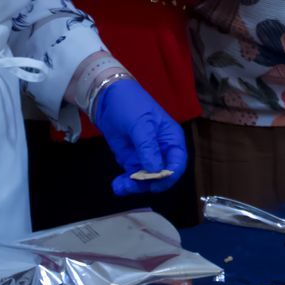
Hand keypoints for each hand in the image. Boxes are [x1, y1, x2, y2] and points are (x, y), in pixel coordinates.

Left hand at [92, 78, 187, 196]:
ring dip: (134, 186)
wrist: (106, 98)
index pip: (178, 163)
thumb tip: (155, 170)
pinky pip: (132, 178)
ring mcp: (146, 157)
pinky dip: (125, 184)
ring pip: (146, 180)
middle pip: (162, 176)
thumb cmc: (130, 104)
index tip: (154, 182)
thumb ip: (148, 147)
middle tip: (131, 183)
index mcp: (171, 139)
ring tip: (119, 186)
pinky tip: (117, 186)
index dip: (169, 176)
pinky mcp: (131, 160)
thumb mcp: (140, 123)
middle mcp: (162, 151)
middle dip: (148, 183)